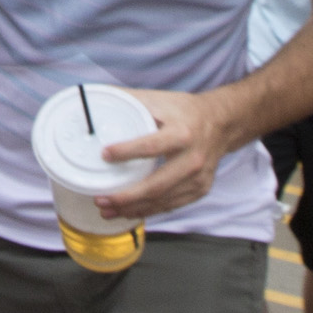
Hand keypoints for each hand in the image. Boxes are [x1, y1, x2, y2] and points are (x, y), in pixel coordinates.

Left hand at [96, 86, 246, 220]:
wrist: (221, 123)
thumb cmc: (184, 111)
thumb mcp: (159, 100)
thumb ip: (129, 101)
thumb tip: (92, 100)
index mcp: (182, 133)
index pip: (152, 146)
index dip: (127, 152)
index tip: (104, 155)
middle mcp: (192, 158)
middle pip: (156, 185)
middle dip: (126, 196)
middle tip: (100, 198)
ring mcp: (198, 178)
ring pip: (162, 201)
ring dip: (132, 209)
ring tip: (106, 210)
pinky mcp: (200, 190)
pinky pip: (171, 205)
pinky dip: (148, 210)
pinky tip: (129, 212)